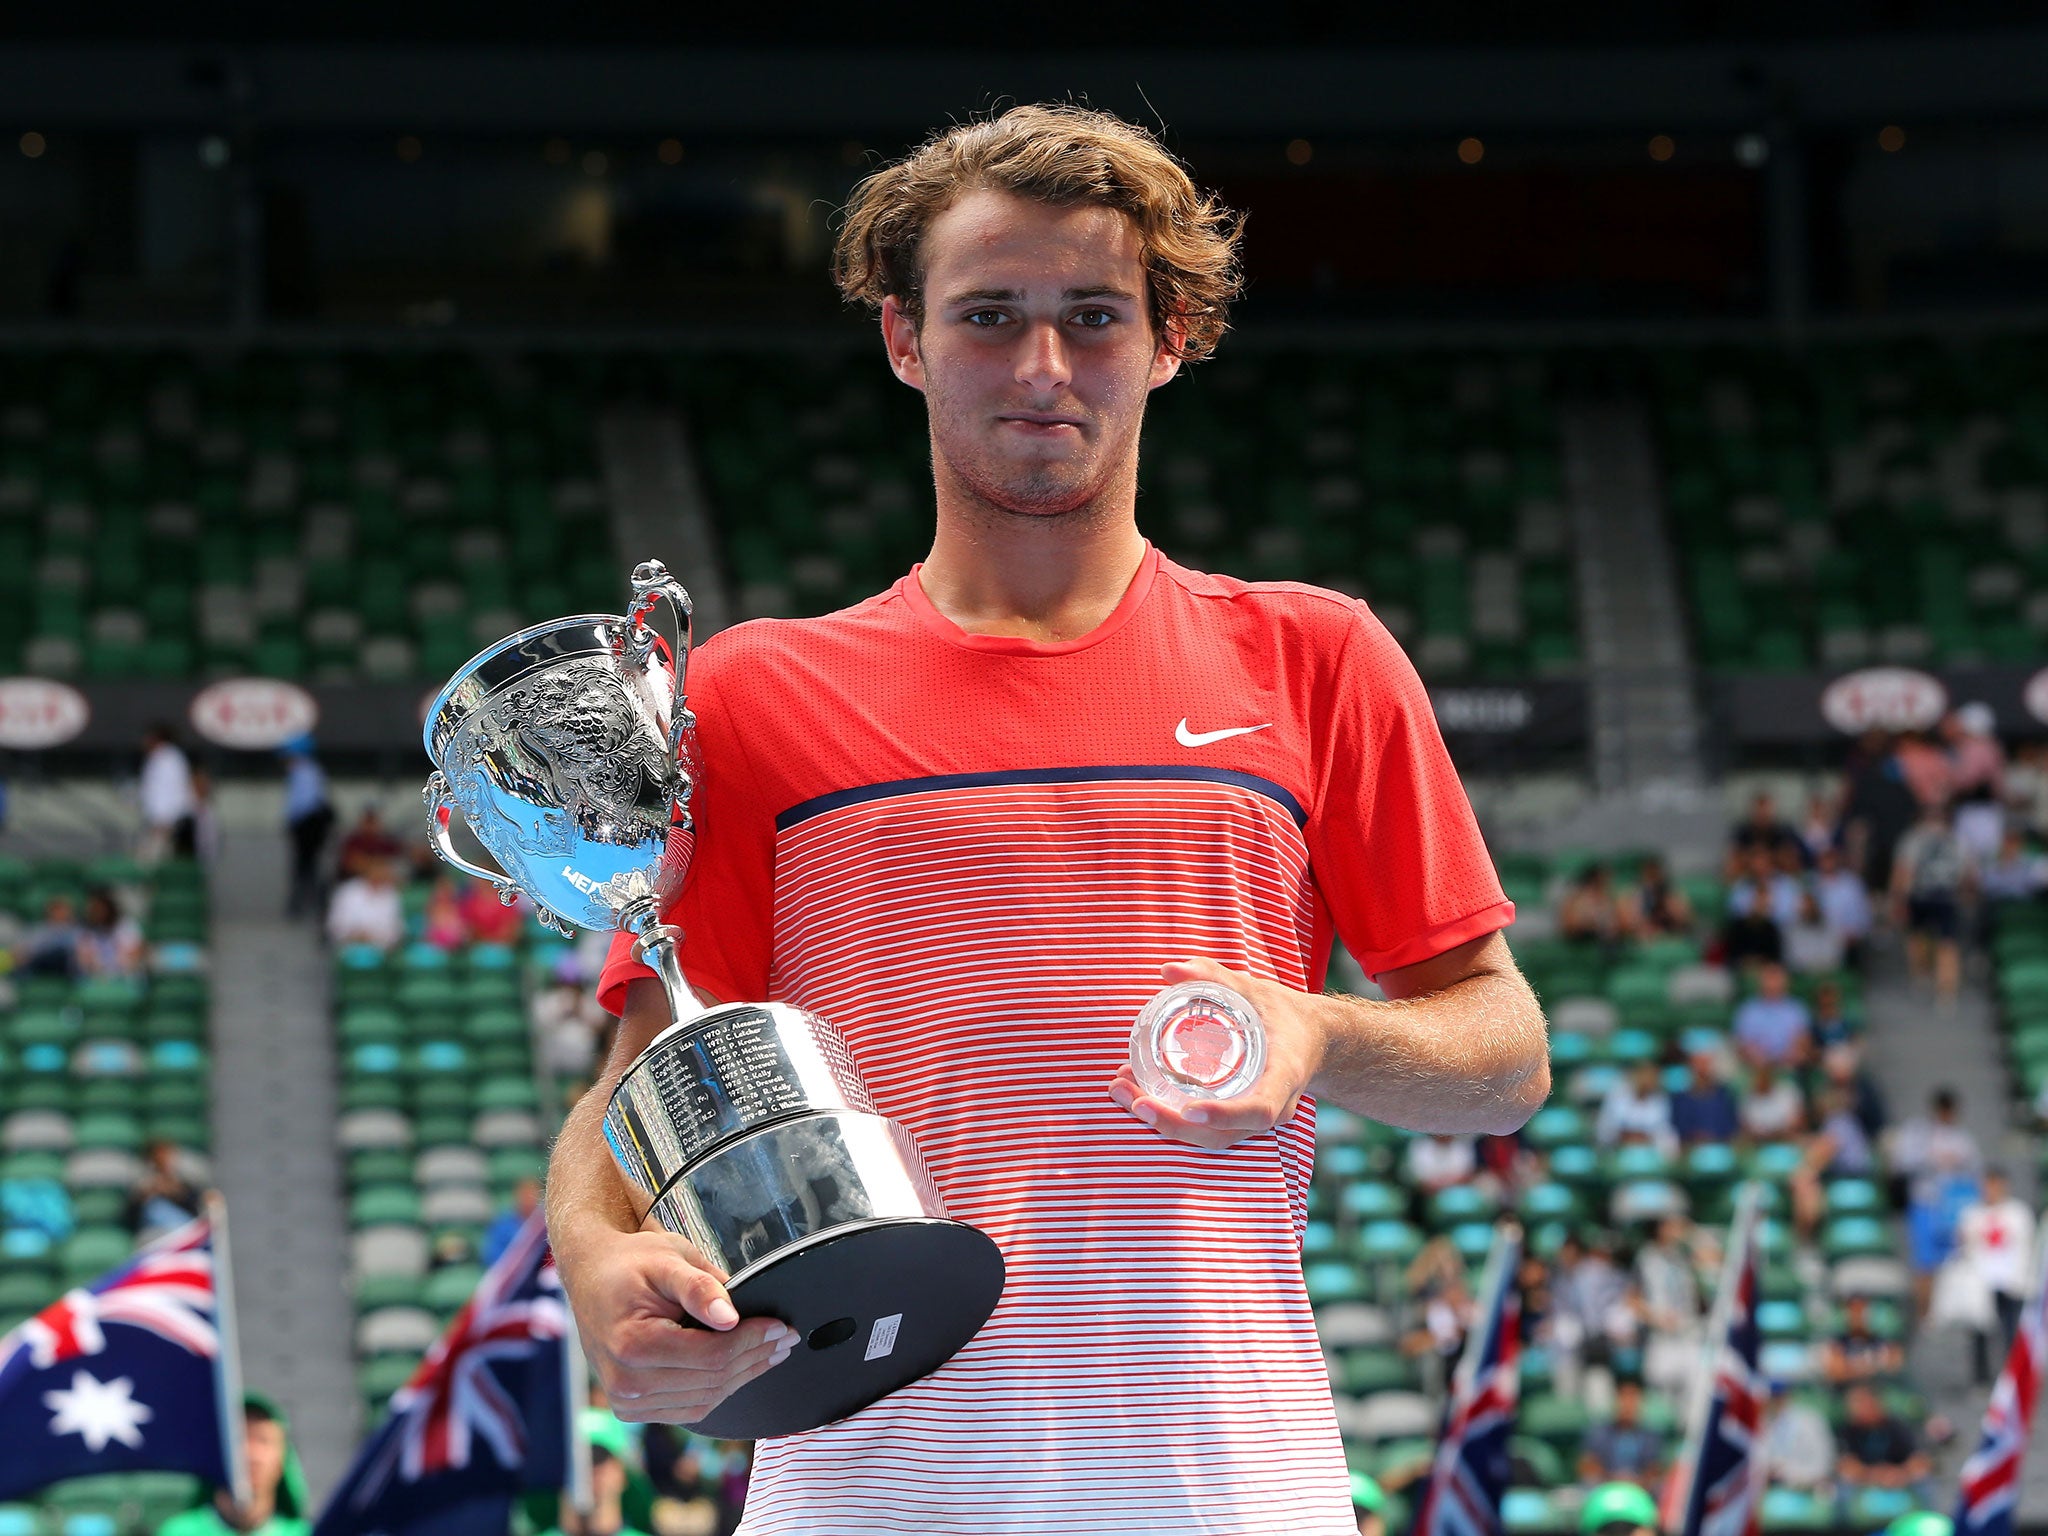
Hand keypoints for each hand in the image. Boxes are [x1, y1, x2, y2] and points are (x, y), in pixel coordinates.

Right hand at [558, 1224, 793, 1423]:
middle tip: (787, 1338)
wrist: (592, 1275)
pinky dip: (719, 1389)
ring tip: (773, 1353)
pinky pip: (689, 1407)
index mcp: (632, 1345)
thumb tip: (731, 1317)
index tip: (780, 1325)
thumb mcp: (668, 1259)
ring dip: (743, 1377)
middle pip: (710, 1381)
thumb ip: (699, 1287)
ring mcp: (628, 1402)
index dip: (752, 1341)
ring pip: (705, 1400)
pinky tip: (742, 1368)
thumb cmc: (631, 1262)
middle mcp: (626, 1383)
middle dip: (755, 1358)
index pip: (710, 1356)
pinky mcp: (634, 1407)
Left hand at [1106, 957, 1328, 1150]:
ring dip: (1162, 1123)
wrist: (1312, 1039)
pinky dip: (1169, 1117)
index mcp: (1284, 1076)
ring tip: (1121, 1092)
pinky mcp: (1238, 1122)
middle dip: (1173, 1124)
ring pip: (1208, 1138)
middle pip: (1223, 1135)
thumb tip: (1168, 969)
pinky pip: (1204, 1130)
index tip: (1190, 1109)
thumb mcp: (1254, 989)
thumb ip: (1213, 977)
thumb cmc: (1283, 1014)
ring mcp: (1254, 1120)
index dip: (1225, 1115)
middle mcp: (1273, 1108)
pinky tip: (1135, 1094)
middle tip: (1132, 1098)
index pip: (1260, 1109)